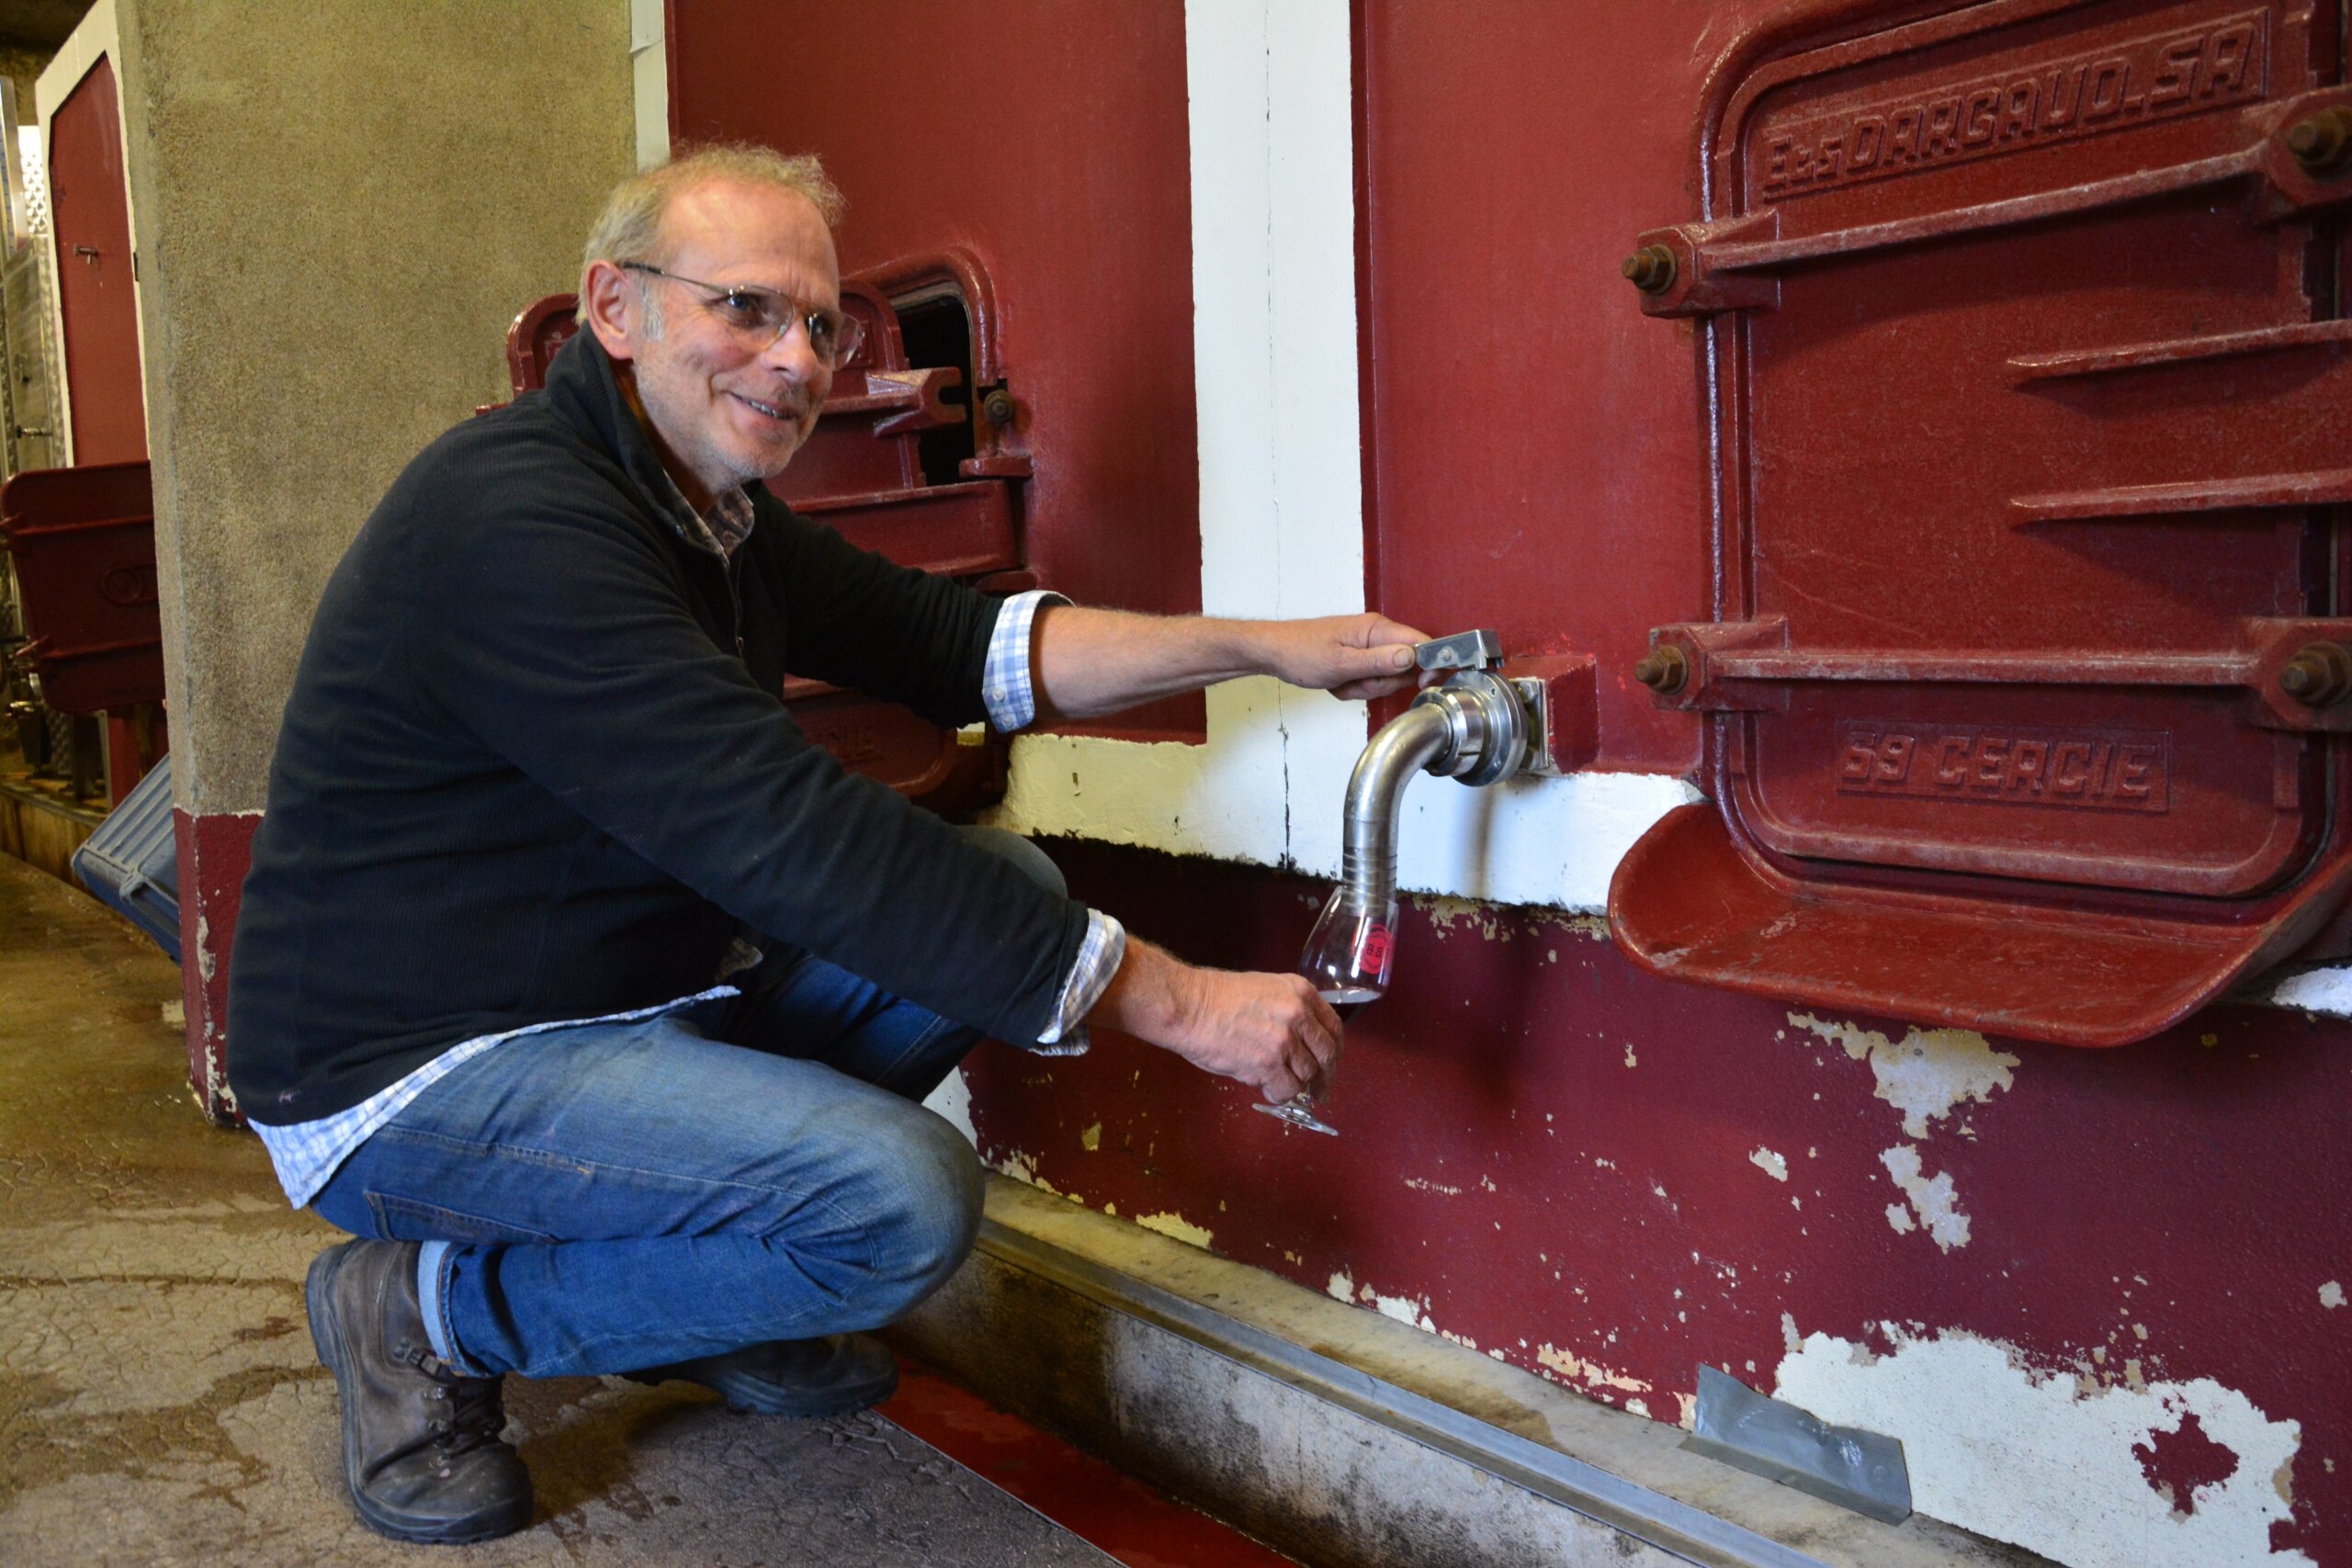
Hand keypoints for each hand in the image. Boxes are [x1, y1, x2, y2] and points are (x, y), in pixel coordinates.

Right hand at [1088, 939, 1343, 1102]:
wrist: (1189, 1007)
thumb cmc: (1217, 998)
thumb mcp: (1265, 989)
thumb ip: (1290, 1011)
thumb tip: (1304, 1044)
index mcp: (1301, 992)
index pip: (1333, 1028)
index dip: (1333, 1051)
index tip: (1329, 1064)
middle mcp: (1299, 1015)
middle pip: (1326, 1055)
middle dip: (1323, 1077)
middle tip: (1318, 1091)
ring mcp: (1285, 1040)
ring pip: (1305, 1076)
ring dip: (1293, 1084)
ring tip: (1273, 1082)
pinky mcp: (1268, 1064)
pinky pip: (1286, 1090)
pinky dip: (1278, 1095)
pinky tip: (1266, 1089)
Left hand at [1257, 614, 1431, 700]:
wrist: (1275, 652)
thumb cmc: (1300, 652)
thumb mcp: (1341, 663)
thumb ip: (1379, 662)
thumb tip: (1412, 657)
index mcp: (1376, 629)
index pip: (1422, 643)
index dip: (1427, 666)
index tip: (1423, 683)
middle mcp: (1376, 635)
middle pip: (1405, 668)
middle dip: (1381, 683)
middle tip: (1357, 681)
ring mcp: (1367, 647)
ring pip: (1386, 677)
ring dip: (1364, 687)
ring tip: (1342, 680)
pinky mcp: (1359, 657)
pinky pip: (1370, 680)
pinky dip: (1354, 687)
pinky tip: (1338, 682)